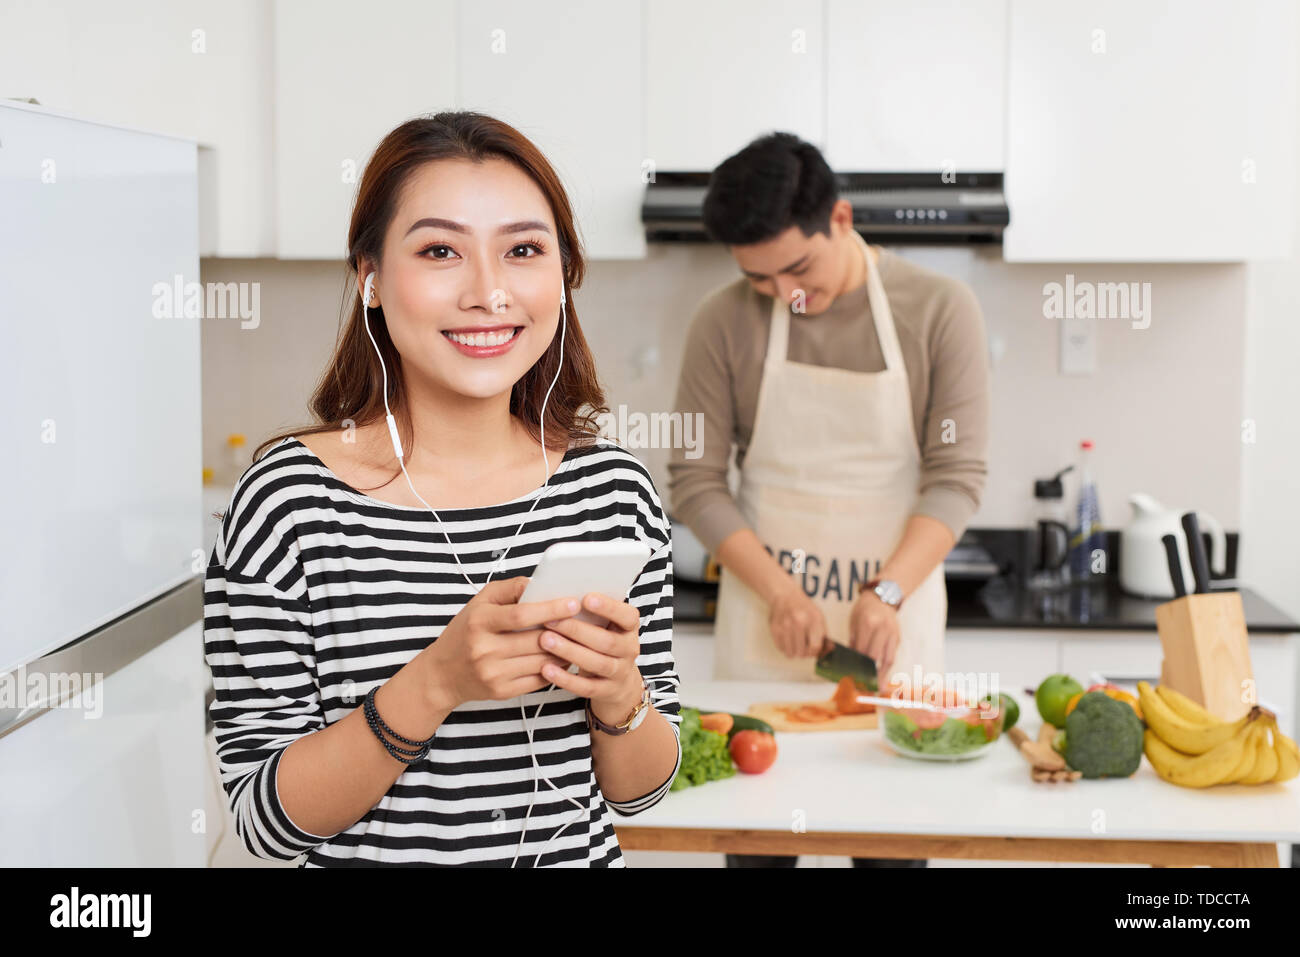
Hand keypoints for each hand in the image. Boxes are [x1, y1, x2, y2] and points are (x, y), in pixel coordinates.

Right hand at [422, 576, 578, 708]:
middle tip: (583, 621)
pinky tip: (563, 658)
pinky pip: (538, 680)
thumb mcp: (479, 603)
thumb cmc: (465, 632)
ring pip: (541, 662)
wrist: (442, 674)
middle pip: (535, 640)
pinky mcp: (501, 692)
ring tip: (578, 638)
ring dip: (564, 650)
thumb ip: (509, 589)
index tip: (573, 603)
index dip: (550, 609)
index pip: (521, 615)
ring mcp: (493, 674)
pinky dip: (554, 668)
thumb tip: (539, 584)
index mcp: (479, 622)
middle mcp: (484, 649)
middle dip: (564, 630)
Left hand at [534, 592, 644, 725]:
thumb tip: (561, 594)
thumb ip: (589, 612)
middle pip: (607, 641)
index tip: (585, 597)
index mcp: (629, 627)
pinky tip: (546, 669)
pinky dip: (565, 679)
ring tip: (544, 640)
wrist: (618, 682)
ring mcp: (620, 672)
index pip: (627, 616)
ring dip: (569, 651)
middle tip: (551, 620)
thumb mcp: (604, 625)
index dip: (608, 607)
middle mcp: (630, 649)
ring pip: (597, 663)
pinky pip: (586, 687)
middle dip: (577, 630)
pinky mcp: (606, 691)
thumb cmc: (602, 641)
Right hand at [767, 579, 826, 658]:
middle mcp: (799, 622)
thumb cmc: (804, 608)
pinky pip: (781, 649)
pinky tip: (788, 639)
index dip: (815, 653)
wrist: (785, 595)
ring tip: (796, 643)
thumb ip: (824, 636)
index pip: (815, 647)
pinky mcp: (775, 629)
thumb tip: (825, 653)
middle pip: (802, 653)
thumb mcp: (819, 618)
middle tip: (804, 646)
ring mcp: (785, 626)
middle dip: (804, 653)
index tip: (813, 650)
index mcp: (814, 619)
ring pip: (790, 654)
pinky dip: (785, 647)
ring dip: (794, 651)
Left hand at [849, 588, 900, 680]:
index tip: (851, 676)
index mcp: (869, 623)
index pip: (862, 650)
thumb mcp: (854, 622)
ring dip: (881, 675)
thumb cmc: (864, 610)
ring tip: (876, 687)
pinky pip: (892, 656)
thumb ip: (853, 642)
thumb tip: (850, 662)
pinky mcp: (898, 638)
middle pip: (874, 656)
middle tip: (862, 686)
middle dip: (867, 673)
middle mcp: (883, 629)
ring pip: (887, 659)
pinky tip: (883, 678)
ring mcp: (892, 634)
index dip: (856, 665)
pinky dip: (887, 668)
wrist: (882, 598)